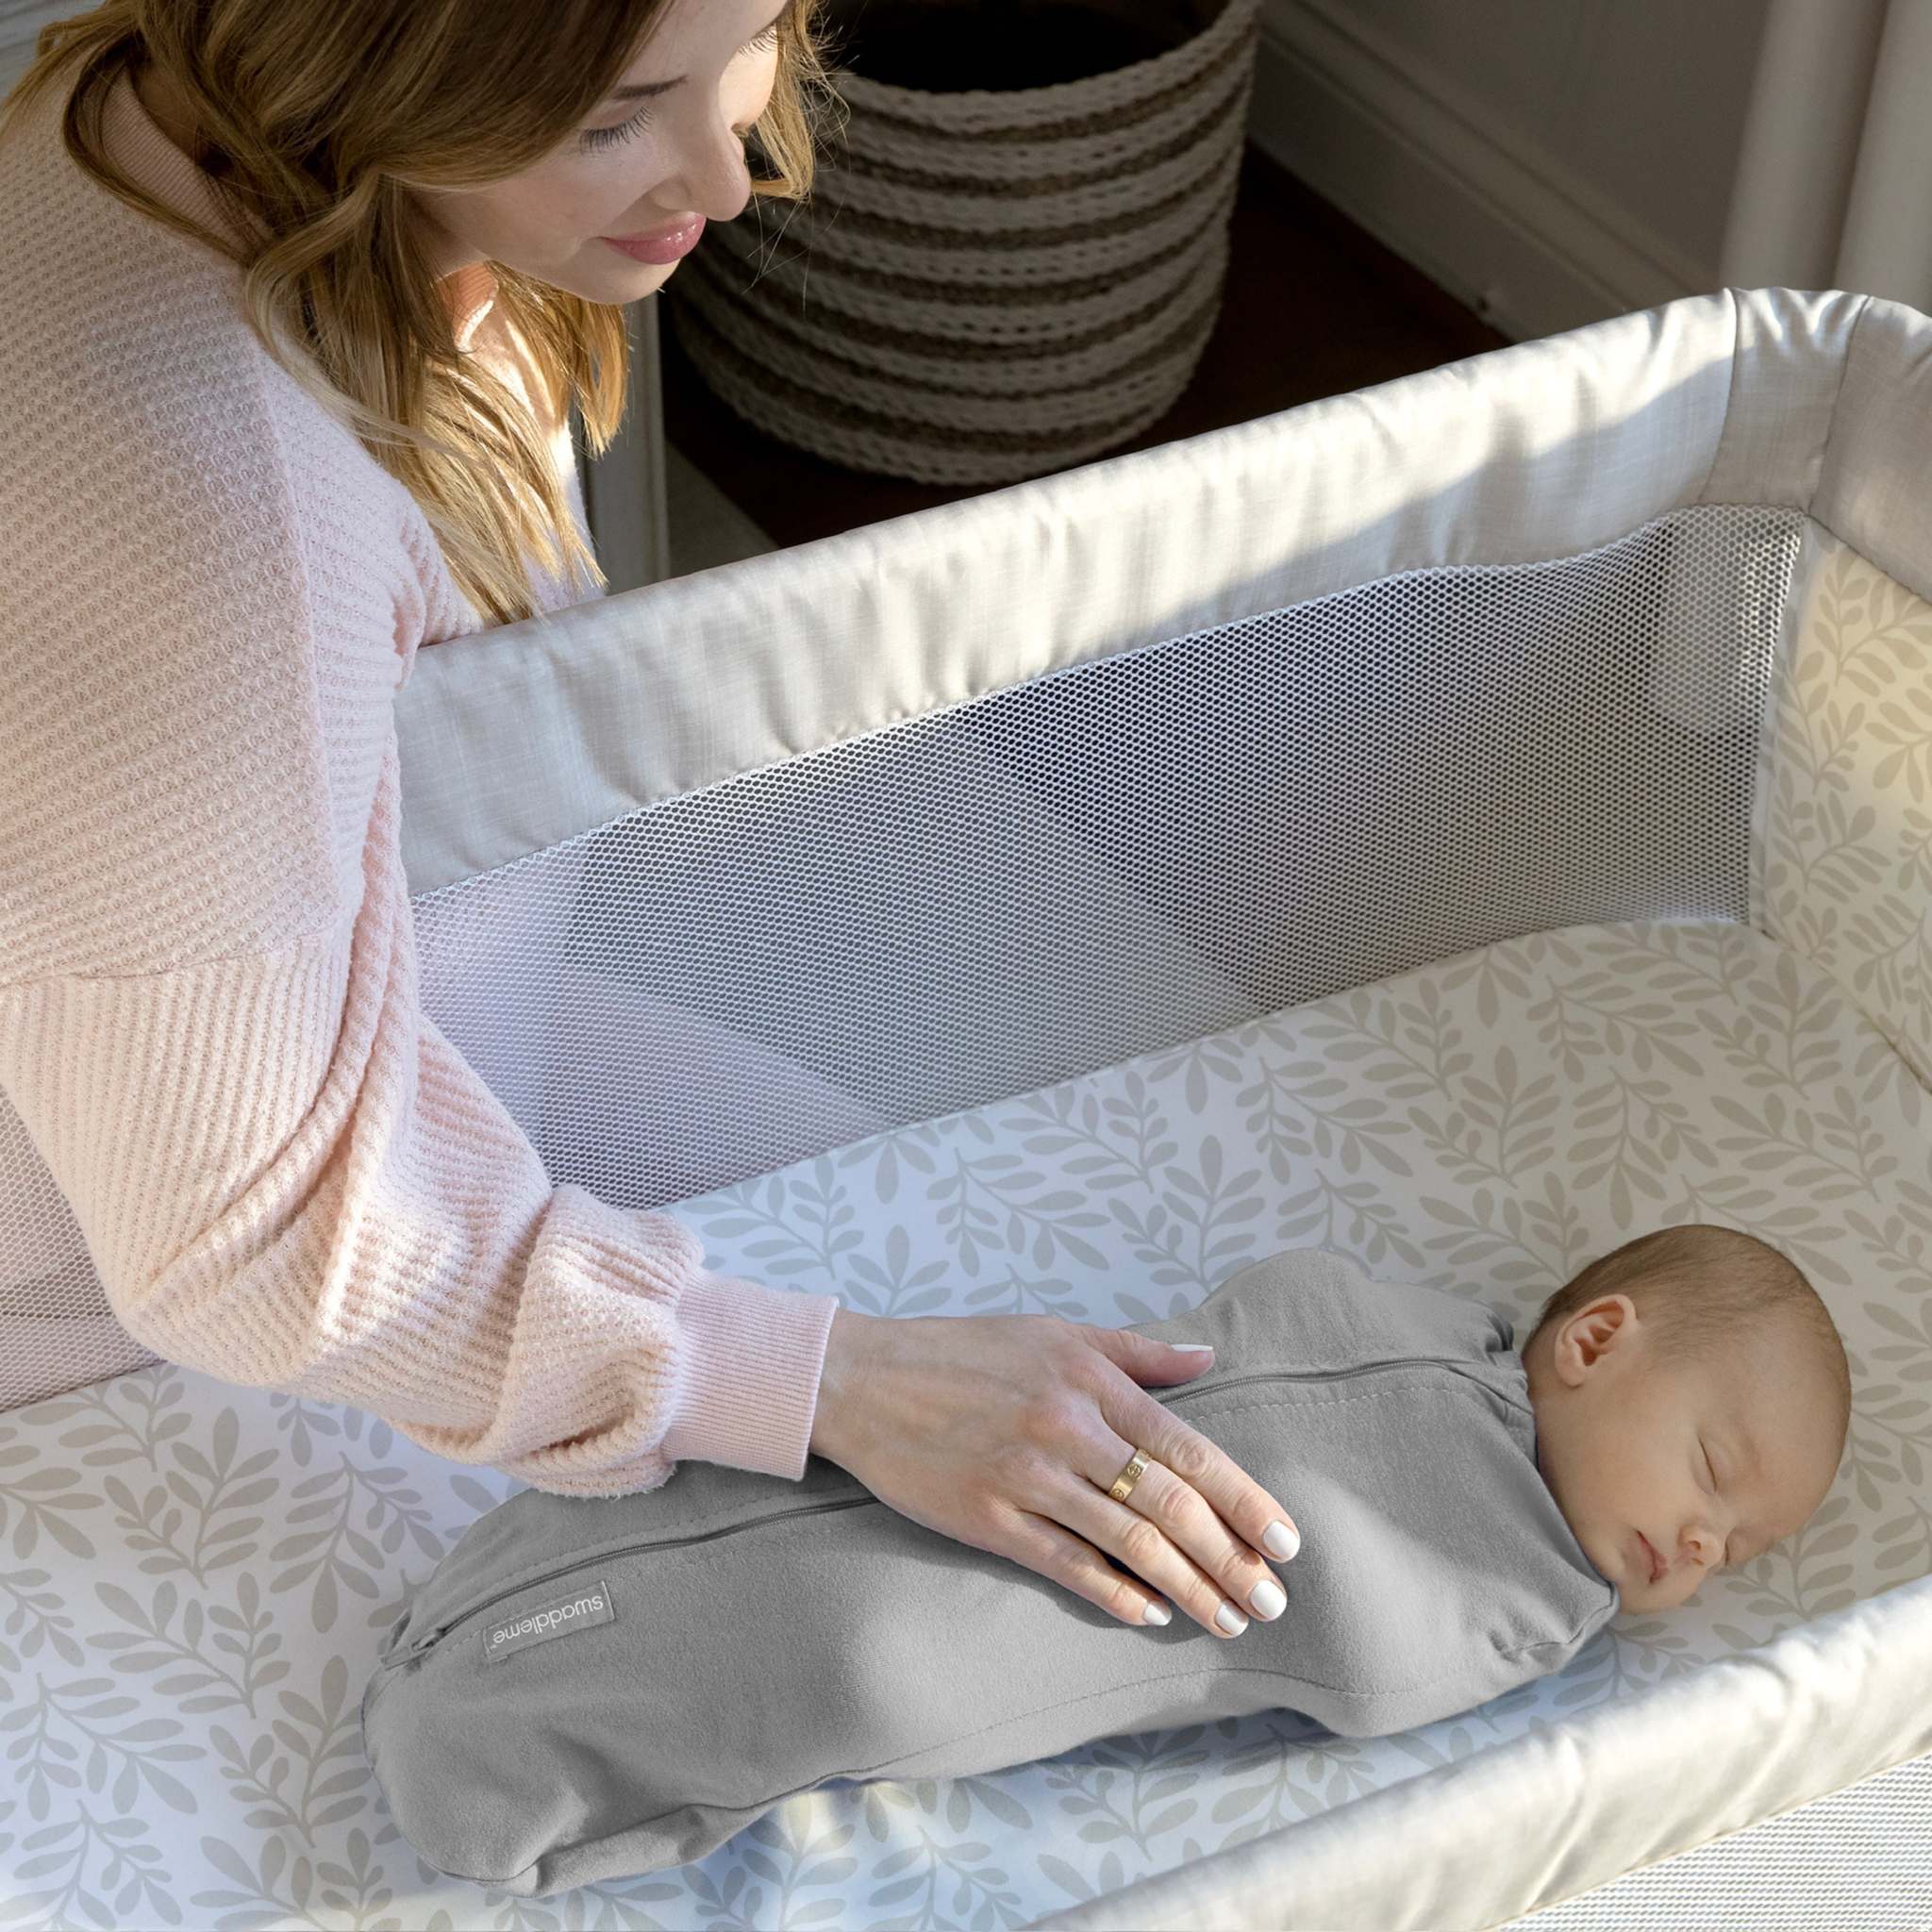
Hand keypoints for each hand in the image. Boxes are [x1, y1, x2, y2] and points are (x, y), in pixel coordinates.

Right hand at [807, 1305, 1301, 1636]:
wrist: (865, 1378)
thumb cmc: (965, 1350)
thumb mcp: (1055, 1333)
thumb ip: (1136, 1353)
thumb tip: (1207, 1356)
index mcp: (1091, 1383)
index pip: (1189, 1451)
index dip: (1245, 1500)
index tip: (1287, 1540)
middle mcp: (1067, 1430)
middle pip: (1170, 1506)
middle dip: (1231, 1558)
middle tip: (1273, 1599)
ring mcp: (1027, 1479)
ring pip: (1128, 1544)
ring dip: (1188, 1588)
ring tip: (1228, 1618)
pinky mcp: (987, 1519)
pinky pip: (1065, 1566)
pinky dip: (1115, 1595)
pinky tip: (1152, 1615)